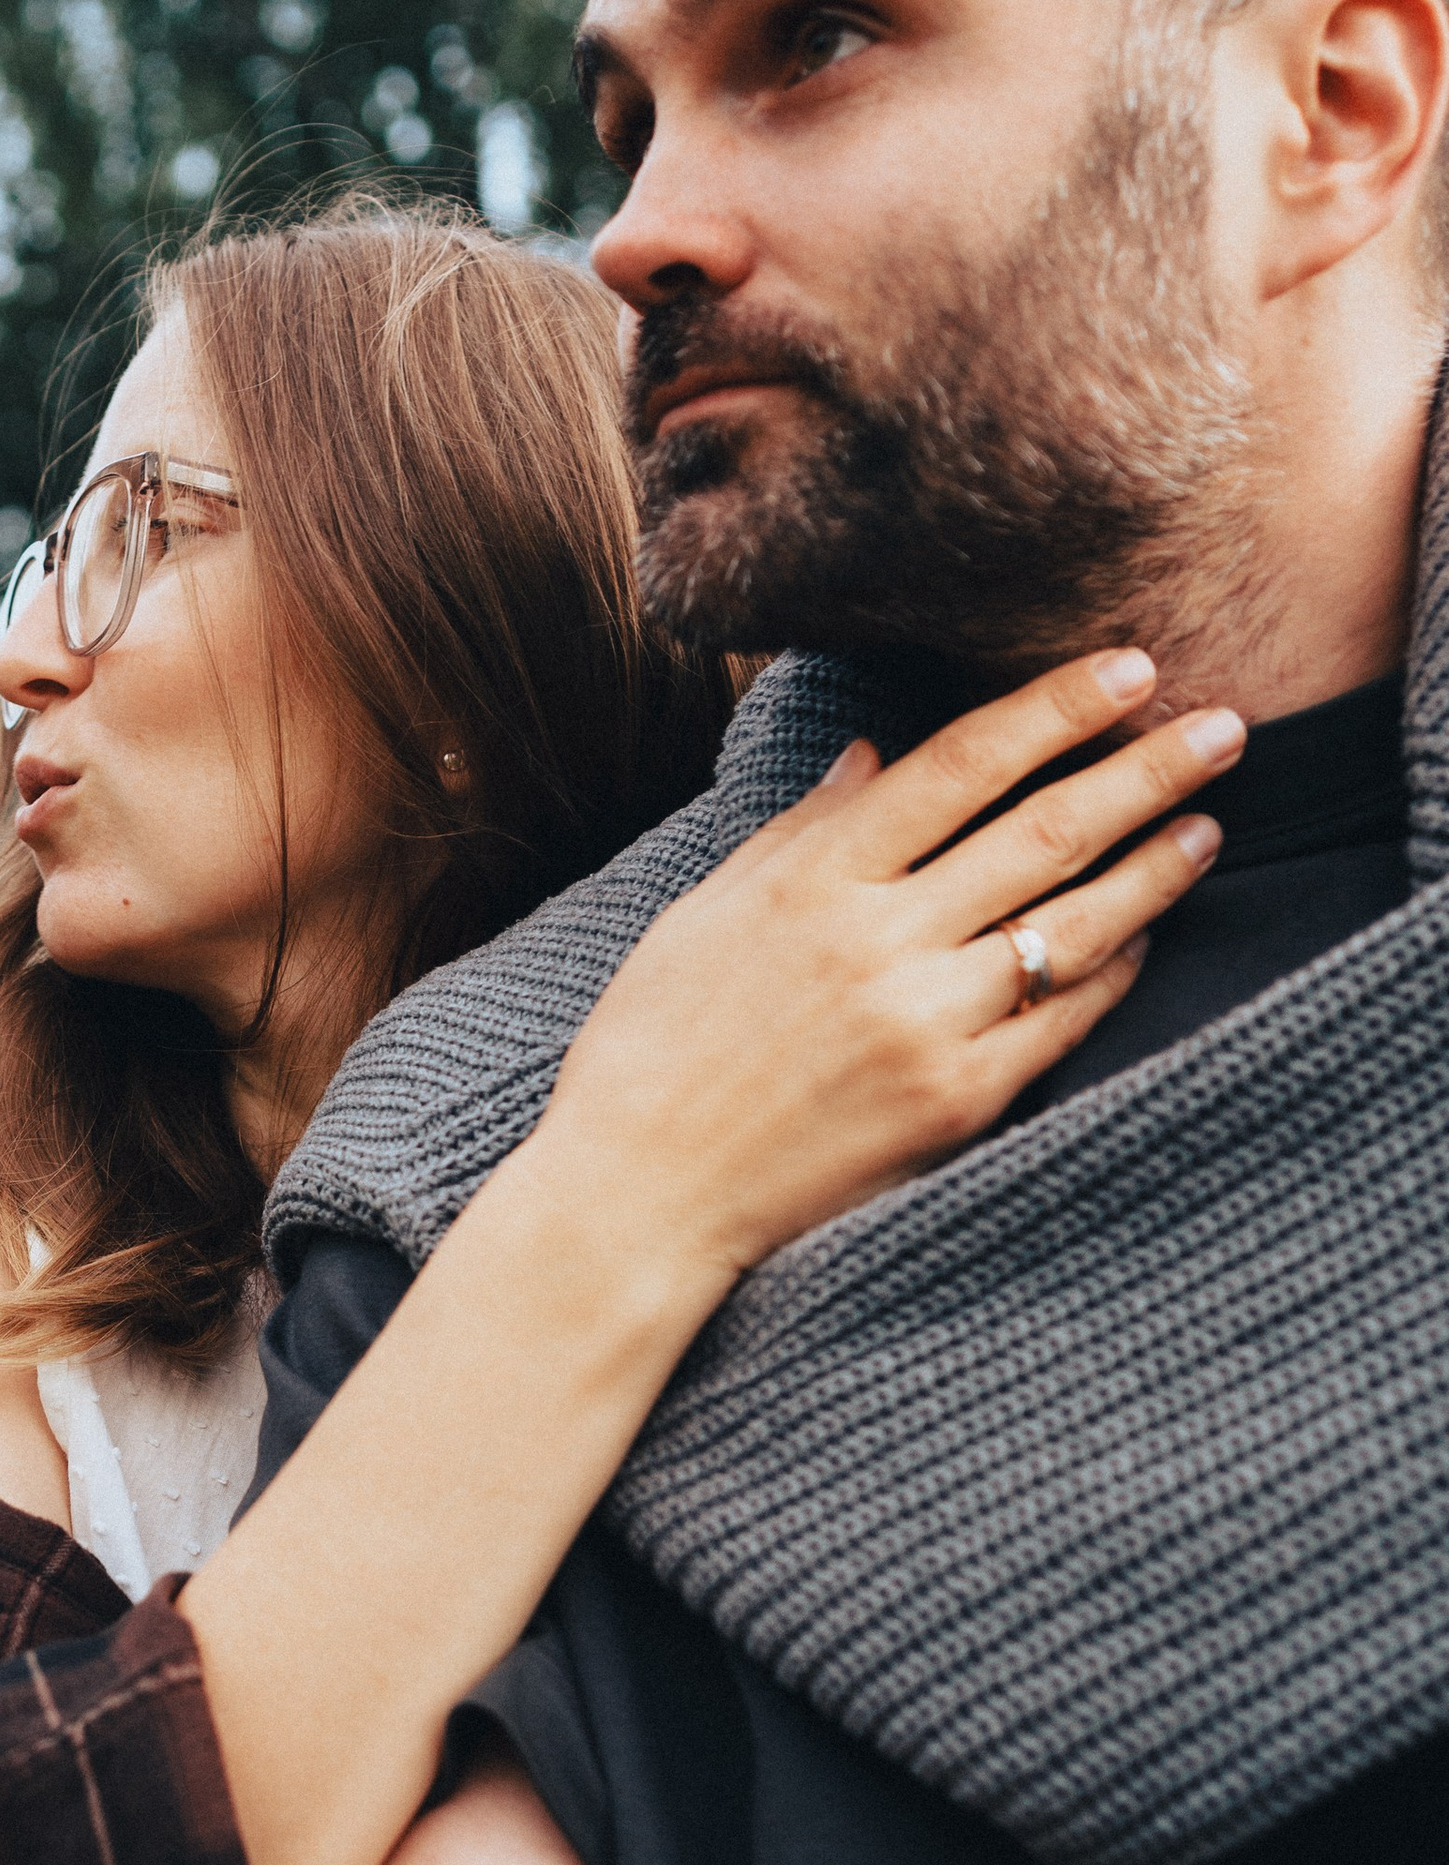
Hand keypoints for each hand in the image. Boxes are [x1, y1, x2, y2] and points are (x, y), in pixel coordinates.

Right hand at [537, 647, 1234, 1288]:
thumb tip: (872, 754)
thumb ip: (800, 831)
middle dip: (1144, 771)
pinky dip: (1111, 971)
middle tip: (1223, 726)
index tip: (1126, 668)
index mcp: (814, 879)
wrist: (640, 1196)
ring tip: (1207, 822)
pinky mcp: (954, 1103)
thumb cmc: (653, 1048)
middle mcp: (879, 941)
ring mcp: (924, 1024)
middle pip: (1043, 831)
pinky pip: (1060, 1021)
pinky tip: (1143, 935)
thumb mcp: (705, 914)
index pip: (962, 765)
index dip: (1054, 708)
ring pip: (1073, 923)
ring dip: (1154, 867)